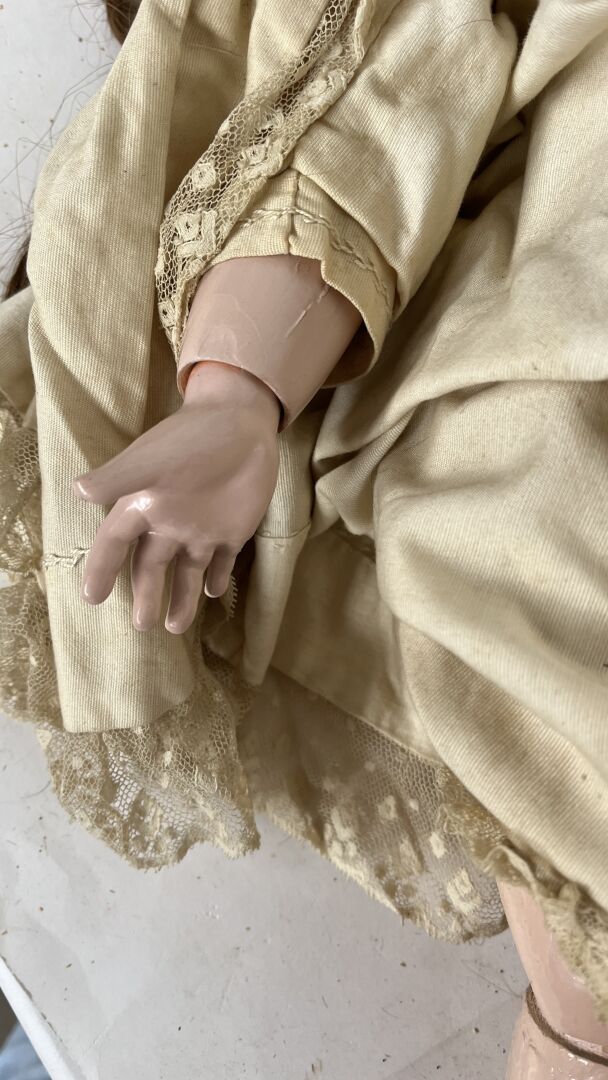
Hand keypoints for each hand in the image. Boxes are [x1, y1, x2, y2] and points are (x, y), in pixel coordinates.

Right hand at [73, 362, 280, 633]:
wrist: (240, 421)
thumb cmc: (191, 439)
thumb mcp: (152, 458)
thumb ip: (119, 476)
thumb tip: (78, 491)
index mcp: (144, 505)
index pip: (116, 543)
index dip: (102, 569)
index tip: (93, 597)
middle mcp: (169, 522)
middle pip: (151, 566)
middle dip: (146, 595)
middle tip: (142, 626)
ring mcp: (202, 528)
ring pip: (187, 572)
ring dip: (181, 599)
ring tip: (174, 628)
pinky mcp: (233, 529)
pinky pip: (222, 562)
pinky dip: (217, 579)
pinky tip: (213, 593)